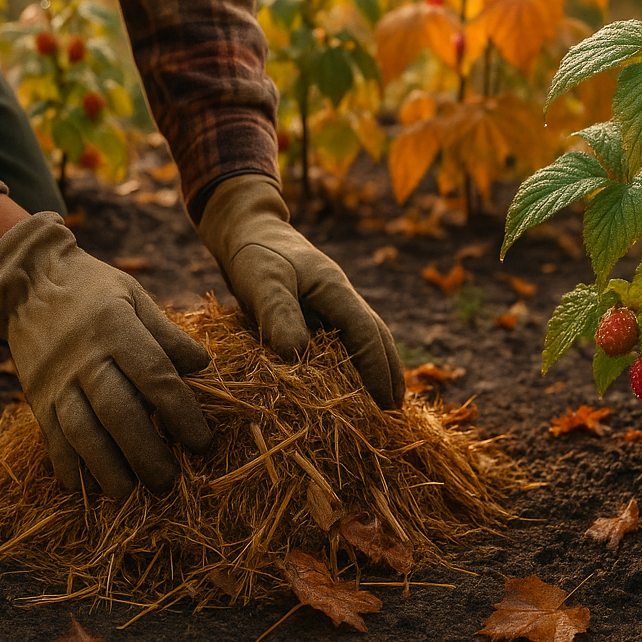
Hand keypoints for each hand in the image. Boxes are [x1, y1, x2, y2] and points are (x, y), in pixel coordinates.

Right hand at [0, 213, 211, 496]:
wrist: (25, 281)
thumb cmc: (93, 289)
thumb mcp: (134, 295)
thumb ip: (166, 334)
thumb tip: (202, 365)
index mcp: (117, 329)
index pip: (155, 377)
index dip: (182, 413)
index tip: (202, 442)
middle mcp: (86, 358)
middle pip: (118, 412)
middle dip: (146, 452)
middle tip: (169, 481)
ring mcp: (57, 380)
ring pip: (82, 432)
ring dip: (107, 468)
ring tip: (130, 494)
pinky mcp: (36, 397)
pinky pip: (50, 438)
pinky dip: (67, 466)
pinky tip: (83, 489)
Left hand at [197, 175, 403, 407]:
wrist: (246, 230)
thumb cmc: (254, 253)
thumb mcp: (262, 282)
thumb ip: (279, 314)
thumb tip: (297, 355)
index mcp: (335, 289)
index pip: (366, 332)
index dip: (376, 368)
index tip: (383, 401)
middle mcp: (341, 297)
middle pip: (376, 336)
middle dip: (388, 372)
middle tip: (394, 411)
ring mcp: (331, 304)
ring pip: (364, 339)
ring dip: (376, 369)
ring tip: (383, 402)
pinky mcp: (317, 311)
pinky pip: (344, 340)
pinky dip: (354, 362)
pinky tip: (350, 383)